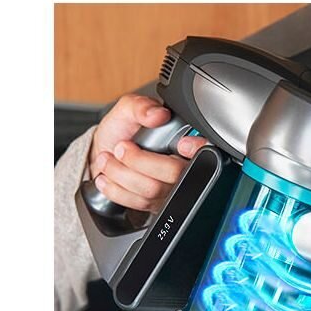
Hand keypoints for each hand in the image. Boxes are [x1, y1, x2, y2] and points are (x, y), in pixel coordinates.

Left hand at [89, 94, 206, 212]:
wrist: (105, 154)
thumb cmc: (121, 131)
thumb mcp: (127, 110)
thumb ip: (140, 106)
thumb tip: (158, 114)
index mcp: (182, 141)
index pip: (205, 150)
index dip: (198, 149)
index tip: (182, 144)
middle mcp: (180, 167)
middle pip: (174, 173)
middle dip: (138, 161)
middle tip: (121, 148)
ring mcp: (169, 189)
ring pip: (152, 190)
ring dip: (121, 174)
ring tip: (108, 160)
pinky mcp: (155, 204)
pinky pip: (139, 204)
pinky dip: (116, 189)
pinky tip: (108, 178)